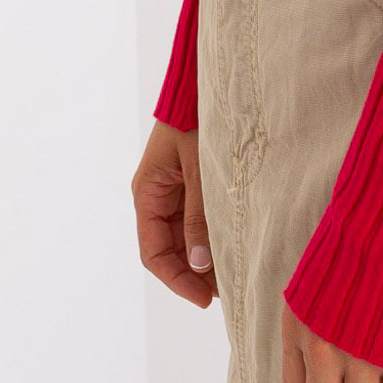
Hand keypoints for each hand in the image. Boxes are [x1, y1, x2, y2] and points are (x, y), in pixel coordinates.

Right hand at [133, 119, 218, 308]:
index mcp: (148, 193)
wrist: (206, 83)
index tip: (204, 298)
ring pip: (186, 238)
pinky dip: (213, 237)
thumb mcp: (200, 170)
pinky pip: (199, 220)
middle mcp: (158, 197)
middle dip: (195, 273)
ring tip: (234, 272)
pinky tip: (234, 247)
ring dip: (206, 257)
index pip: (153, 252)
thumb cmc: (198, 119)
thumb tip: (199, 265)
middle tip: (228, 289)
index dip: (177, 279)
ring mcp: (176, 191)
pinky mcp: (194, 185)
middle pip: (171, 250)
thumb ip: (199, 216)